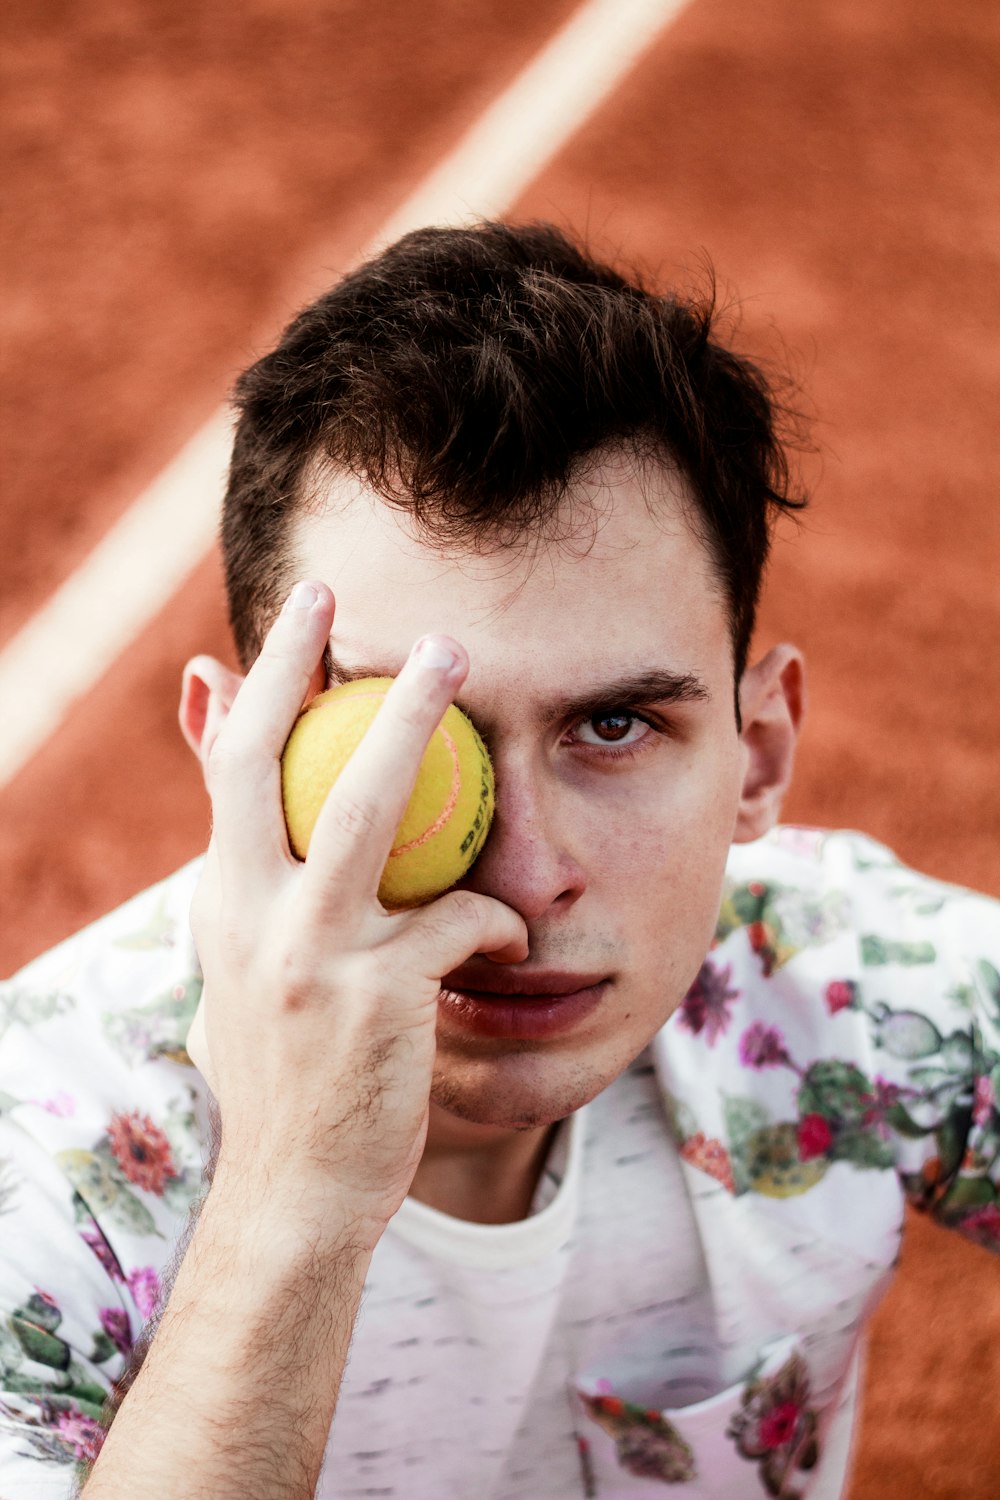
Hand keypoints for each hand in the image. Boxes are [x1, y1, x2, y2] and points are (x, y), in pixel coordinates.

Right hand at [186, 580, 526, 1243]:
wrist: (297, 1193)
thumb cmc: (289, 1070)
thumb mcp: (247, 968)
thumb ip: (253, 884)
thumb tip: (270, 851)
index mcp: (223, 901)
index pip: (228, 765)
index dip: (261, 680)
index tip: (299, 611)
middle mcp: (250, 916)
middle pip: (271, 761)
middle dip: (309, 667)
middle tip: (347, 595)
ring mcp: (308, 955)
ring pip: (363, 811)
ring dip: (411, 725)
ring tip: (454, 660)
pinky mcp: (374, 999)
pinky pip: (459, 918)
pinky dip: (494, 914)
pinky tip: (511, 935)